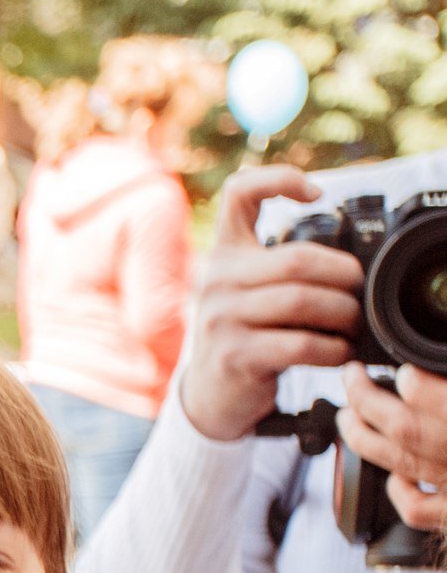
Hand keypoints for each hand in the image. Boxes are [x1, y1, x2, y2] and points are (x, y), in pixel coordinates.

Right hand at [178, 167, 362, 441]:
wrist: (211, 393)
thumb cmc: (245, 334)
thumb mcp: (248, 290)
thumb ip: (279, 265)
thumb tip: (351, 262)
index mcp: (224, 254)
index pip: (238, 194)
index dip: (278, 179)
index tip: (315, 194)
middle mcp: (215, 280)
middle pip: (296, 259)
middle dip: (344, 275)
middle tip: (360, 290)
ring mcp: (220, 318)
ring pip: (302, 302)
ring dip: (343, 314)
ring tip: (354, 324)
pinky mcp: (234, 355)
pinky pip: (299, 344)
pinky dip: (332, 349)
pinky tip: (340, 351)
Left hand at [338, 363, 446, 530]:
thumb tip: (435, 372)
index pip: (440, 403)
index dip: (414, 385)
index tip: (401, 369)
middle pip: (404, 429)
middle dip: (368, 400)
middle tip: (351, 377)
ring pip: (400, 464)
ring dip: (364, 437)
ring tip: (347, 416)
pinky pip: (417, 509)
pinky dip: (397, 490)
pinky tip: (391, 474)